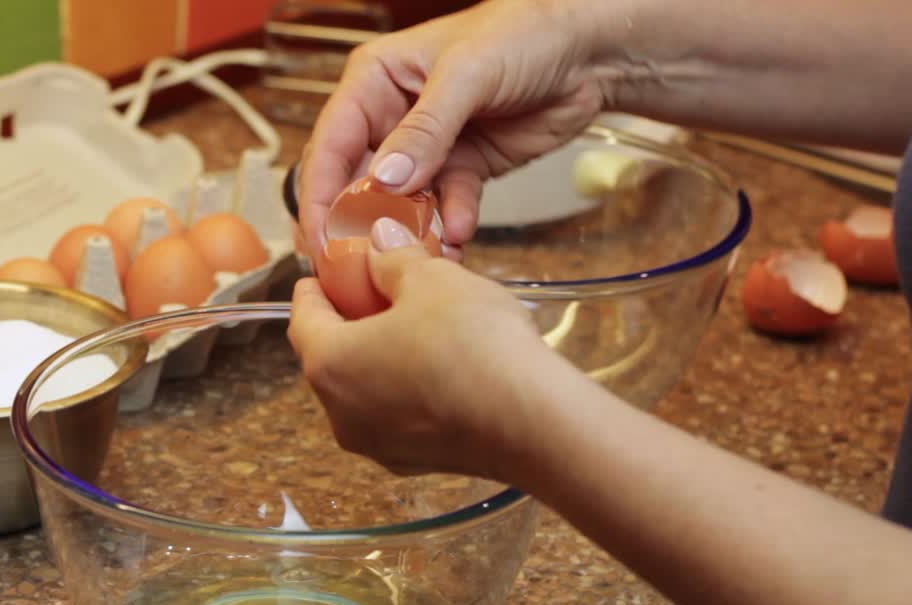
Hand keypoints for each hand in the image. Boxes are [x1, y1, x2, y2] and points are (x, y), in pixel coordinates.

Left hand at [287, 218, 568, 478]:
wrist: (535, 424)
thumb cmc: (475, 347)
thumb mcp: (432, 280)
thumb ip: (395, 258)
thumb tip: (380, 244)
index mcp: (330, 364)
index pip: (301, 320)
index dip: (313, 291)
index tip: (322, 276)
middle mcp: (341, 414)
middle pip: (330, 357)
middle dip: (349, 323)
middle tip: (375, 294)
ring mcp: (376, 445)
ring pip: (364, 390)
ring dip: (380, 357)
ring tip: (415, 327)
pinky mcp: (414, 462)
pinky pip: (397, 416)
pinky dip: (407, 389)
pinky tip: (440, 366)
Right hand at [298, 0, 613, 257]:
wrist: (589, 49)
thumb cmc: (524, 32)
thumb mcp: (467, 73)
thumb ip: (425, 129)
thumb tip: (383, 180)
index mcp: (374, 82)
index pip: (330, 146)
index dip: (321, 197)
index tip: (321, 241)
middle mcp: (391, 116)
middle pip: (357, 183)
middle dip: (360, 225)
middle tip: (362, 265)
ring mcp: (427, 147)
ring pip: (400, 204)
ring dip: (407, 234)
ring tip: (418, 259)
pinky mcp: (462, 169)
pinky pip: (445, 208)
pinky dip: (448, 227)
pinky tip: (456, 240)